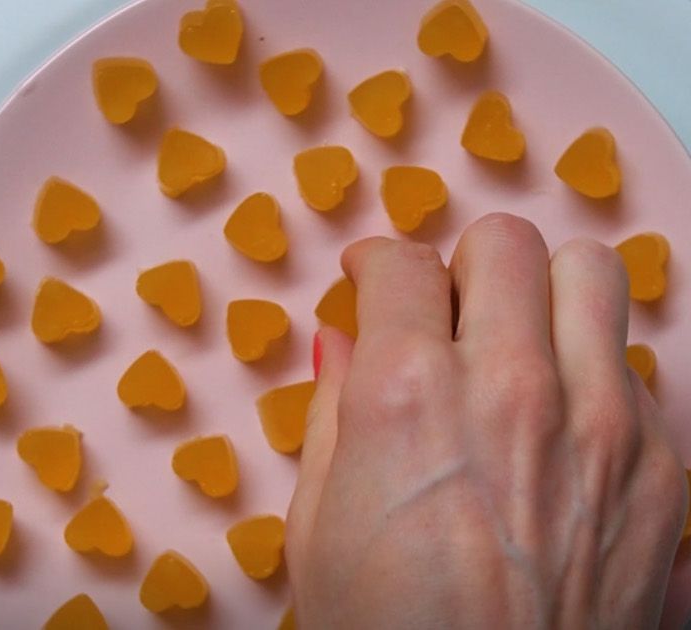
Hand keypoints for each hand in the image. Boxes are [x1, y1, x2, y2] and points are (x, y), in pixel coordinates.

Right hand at [287, 213, 686, 628]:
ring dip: (542, 290)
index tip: (371, 280)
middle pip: (502, 243)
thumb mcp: (318, 522)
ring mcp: (603, 420)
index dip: (374, 266)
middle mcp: (512, 384)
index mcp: (408, 392)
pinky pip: (636, 366)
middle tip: (444, 306)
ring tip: (516, 337)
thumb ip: (334, 413)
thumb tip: (342, 344)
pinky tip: (560, 420)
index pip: (399, 264)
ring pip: (591, 273)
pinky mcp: (663, 466)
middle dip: (461, 263)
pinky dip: (593, 368)